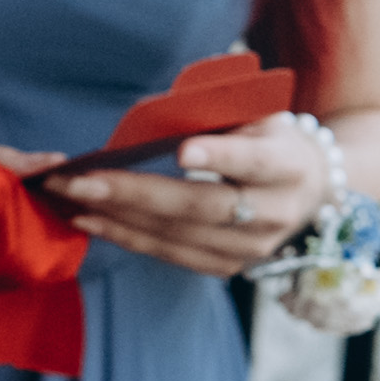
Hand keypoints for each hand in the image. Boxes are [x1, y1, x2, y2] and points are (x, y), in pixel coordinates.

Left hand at [48, 108, 345, 278]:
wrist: (308, 188)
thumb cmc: (268, 137)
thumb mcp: (256, 114)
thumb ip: (214, 113)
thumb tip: (149, 116)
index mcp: (289, 165)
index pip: (254, 161)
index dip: (219, 156)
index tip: (181, 150)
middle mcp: (275, 213)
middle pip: (202, 206)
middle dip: (135, 193)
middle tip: (80, 180)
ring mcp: (252, 248)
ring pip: (179, 236)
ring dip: (118, 218)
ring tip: (71, 198)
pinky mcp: (229, 266)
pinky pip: (172, 255)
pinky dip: (128, 238)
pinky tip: (91, 221)